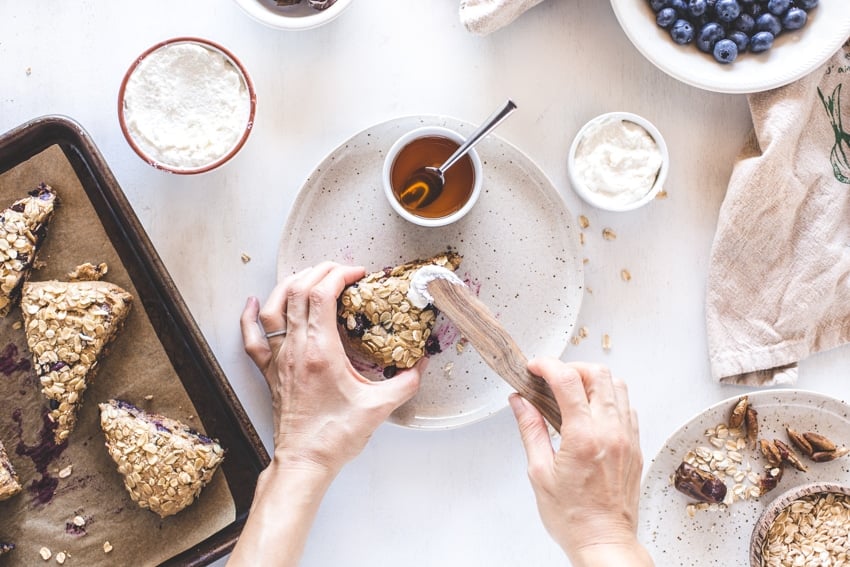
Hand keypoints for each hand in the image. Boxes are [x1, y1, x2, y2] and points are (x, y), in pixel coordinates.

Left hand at [240, 262, 421, 475]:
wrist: (305, 461)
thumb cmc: (335, 437)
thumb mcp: (379, 407)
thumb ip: (406, 382)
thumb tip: (420, 364)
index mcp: (320, 352)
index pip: (321, 295)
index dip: (339, 275)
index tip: (357, 274)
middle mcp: (295, 349)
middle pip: (298, 292)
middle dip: (320, 271)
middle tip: (341, 271)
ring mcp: (278, 359)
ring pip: (273, 307)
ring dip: (290, 284)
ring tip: (309, 276)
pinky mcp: (270, 372)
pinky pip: (253, 337)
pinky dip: (251, 316)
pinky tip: (253, 303)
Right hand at [509, 359, 652, 566]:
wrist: (604, 541)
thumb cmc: (572, 516)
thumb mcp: (539, 472)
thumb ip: (530, 429)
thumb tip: (520, 402)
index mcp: (583, 437)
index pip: (568, 380)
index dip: (548, 365)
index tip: (534, 367)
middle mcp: (610, 432)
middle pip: (598, 373)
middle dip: (571, 367)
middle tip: (552, 377)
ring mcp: (627, 437)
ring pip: (617, 385)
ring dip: (592, 380)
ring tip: (572, 391)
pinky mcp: (635, 445)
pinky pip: (627, 406)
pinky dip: (608, 398)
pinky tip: (591, 411)